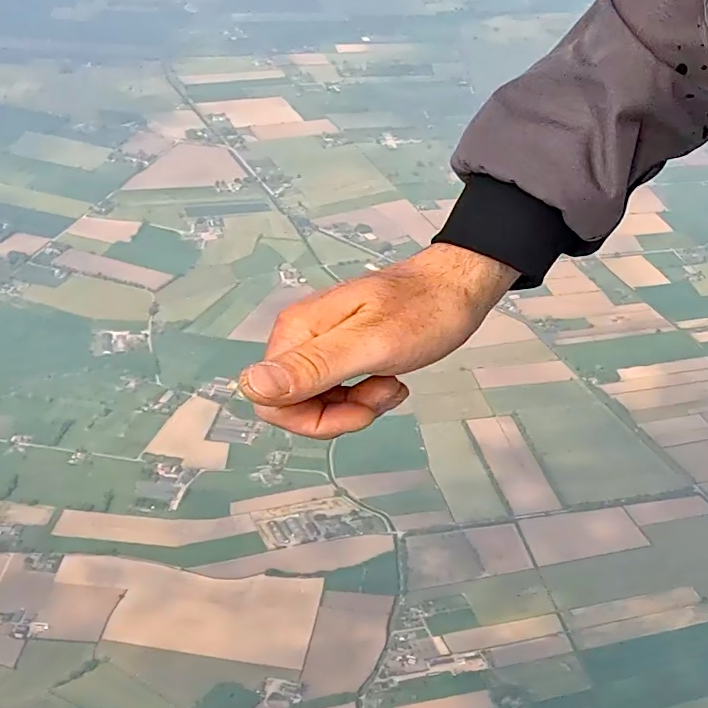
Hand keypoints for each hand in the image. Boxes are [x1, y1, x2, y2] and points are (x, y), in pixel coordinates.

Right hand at [235, 244, 518, 437]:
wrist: (457, 287)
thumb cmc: (424, 308)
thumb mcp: (370, 344)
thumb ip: (311, 367)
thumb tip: (251, 386)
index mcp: (297, 332)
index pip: (269, 400)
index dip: (311, 420)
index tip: (357, 410)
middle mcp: (301, 337)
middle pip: (291, 405)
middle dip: (340, 413)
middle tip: (379, 393)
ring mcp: (321, 344)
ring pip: (317, 403)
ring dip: (358, 405)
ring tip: (390, 382)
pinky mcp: (342, 351)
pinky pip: (338, 393)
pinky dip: (366, 397)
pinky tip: (389, 380)